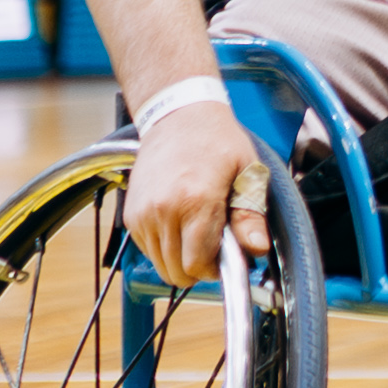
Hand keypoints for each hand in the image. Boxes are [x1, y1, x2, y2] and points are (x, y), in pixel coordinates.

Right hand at [125, 86, 264, 287]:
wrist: (178, 116)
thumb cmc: (217, 141)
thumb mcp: (247, 172)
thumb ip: (251, 216)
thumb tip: (256, 249)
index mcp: (195, 201)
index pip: (197, 264)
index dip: (214, 268)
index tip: (225, 255)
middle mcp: (164, 210)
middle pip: (176, 271)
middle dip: (198, 266)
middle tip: (213, 244)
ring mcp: (143, 213)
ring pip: (160, 264)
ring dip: (180, 258)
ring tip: (196, 230)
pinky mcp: (131, 214)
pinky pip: (148, 249)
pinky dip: (164, 247)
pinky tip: (179, 223)